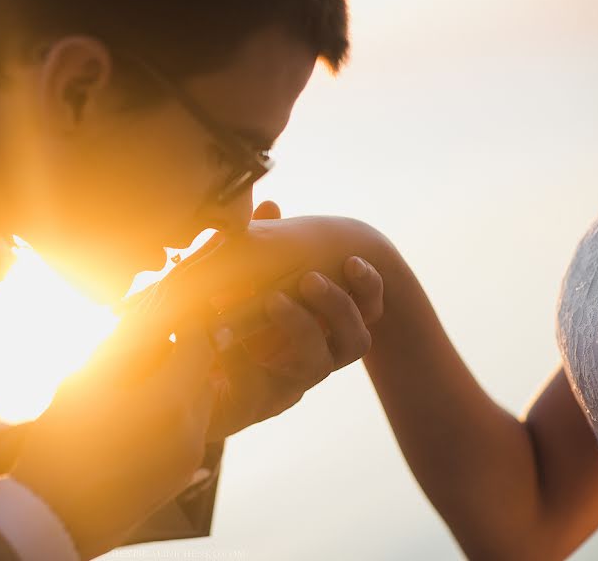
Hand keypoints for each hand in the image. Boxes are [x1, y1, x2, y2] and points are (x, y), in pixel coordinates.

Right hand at [11, 307, 216, 559]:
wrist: (53, 517)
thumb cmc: (61, 446)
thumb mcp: (83, 382)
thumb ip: (120, 345)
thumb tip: (141, 318)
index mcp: (171, 401)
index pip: (197, 345)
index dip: (184, 324)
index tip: (168, 314)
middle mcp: (191, 430)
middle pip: (202, 374)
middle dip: (180, 356)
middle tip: (147, 349)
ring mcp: (189, 458)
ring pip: (199, 404)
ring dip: (178, 386)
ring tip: (137, 385)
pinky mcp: (180, 477)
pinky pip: (189, 432)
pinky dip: (174, 414)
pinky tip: (137, 416)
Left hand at [201, 202, 384, 438]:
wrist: (228, 368)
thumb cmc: (262, 301)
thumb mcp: (267, 267)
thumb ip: (270, 238)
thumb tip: (270, 205)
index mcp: (341, 314)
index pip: (370, 301)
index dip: (368, 284)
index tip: (354, 261)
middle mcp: (331, 347)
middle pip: (357, 338)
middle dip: (337, 305)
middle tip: (310, 279)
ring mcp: (306, 372)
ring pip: (318, 362)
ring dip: (299, 329)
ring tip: (273, 301)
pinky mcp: (277, 392)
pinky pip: (280, 383)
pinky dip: (260, 357)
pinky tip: (239, 337)